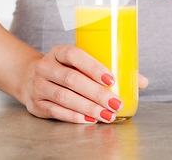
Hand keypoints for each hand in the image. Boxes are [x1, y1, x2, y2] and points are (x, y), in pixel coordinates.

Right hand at [22, 45, 148, 123]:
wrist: (29, 77)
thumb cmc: (65, 69)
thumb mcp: (81, 63)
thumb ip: (109, 69)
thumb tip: (142, 81)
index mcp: (59, 52)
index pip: (75, 55)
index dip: (93, 67)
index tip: (112, 79)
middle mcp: (46, 66)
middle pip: (71, 80)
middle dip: (96, 94)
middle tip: (115, 103)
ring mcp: (38, 85)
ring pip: (64, 97)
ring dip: (88, 108)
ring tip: (107, 114)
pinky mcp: (36, 104)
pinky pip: (56, 111)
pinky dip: (74, 116)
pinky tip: (89, 120)